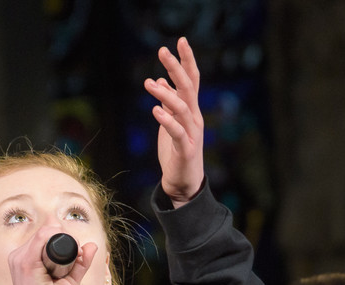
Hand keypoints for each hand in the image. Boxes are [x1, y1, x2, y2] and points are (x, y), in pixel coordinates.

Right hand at [7, 225, 98, 284]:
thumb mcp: (69, 280)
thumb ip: (80, 264)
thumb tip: (92, 245)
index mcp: (25, 260)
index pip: (45, 238)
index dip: (64, 240)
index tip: (77, 254)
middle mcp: (19, 256)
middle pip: (46, 234)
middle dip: (66, 240)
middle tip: (77, 256)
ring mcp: (19, 258)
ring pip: (47, 232)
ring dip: (64, 240)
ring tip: (68, 261)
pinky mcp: (25, 261)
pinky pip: (43, 235)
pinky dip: (58, 238)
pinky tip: (66, 251)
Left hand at [144, 37, 203, 206]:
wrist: (183, 183)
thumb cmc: (177, 153)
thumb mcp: (171, 123)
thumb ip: (169, 103)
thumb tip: (162, 80)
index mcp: (191, 111)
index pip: (192, 80)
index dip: (187, 60)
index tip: (180, 41)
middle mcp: (195, 119)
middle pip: (189, 88)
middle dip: (177, 68)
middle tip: (162, 51)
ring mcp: (192, 134)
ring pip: (182, 108)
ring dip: (165, 94)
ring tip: (149, 83)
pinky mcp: (186, 150)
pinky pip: (177, 132)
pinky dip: (167, 120)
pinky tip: (155, 110)